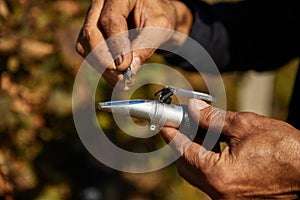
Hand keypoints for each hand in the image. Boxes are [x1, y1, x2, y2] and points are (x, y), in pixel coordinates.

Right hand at [76, 0, 191, 88]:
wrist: (154, 16)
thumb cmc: (158, 17)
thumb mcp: (160, 28)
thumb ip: (146, 46)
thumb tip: (130, 69)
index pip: (110, 19)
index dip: (116, 45)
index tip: (125, 66)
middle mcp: (100, 4)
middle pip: (92, 32)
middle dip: (106, 60)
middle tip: (121, 78)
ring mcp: (92, 19)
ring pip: (86, 46)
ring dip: (102, 68)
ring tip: (122, 82)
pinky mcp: (90, 34)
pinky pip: (88, 53)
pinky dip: (101, 68)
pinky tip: (115, 78)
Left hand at [161, 99, 299, 198]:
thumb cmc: (284, 149)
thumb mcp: (245, 125)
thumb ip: (213, 118)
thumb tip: (193, 108)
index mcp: (217, 174)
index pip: (182, 150)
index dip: (171, 133)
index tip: (166, 121)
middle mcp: (218, 192)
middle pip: (185, 166)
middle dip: (182, 142)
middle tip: (187, 123)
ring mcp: (226, 199)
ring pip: (197, 174)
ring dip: (195, 151)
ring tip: (204, 130)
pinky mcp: (235, 198)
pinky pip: (211, 180)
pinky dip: (208, 162)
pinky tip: (216, 145)